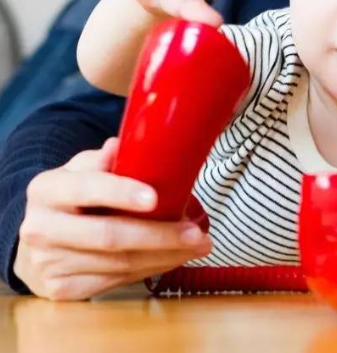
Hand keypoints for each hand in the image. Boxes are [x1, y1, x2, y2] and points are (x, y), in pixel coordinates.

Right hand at [14, 138, 213, 300]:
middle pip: (108, 235)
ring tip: (197, 246)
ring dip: (164, 256)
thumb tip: (119, 147)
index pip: (86, 188)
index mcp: (47, 189)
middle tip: (196, 233)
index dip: (122, 193)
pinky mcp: (60, 289)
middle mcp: (40, 228)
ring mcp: (48, 263)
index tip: (156, 197)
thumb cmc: (73, 198)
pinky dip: (150, 270)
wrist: (37, 240)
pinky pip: (115, 281)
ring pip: (117, 263)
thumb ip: (102, 159)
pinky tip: (173, 258)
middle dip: (159, 236)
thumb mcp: (81, 171)